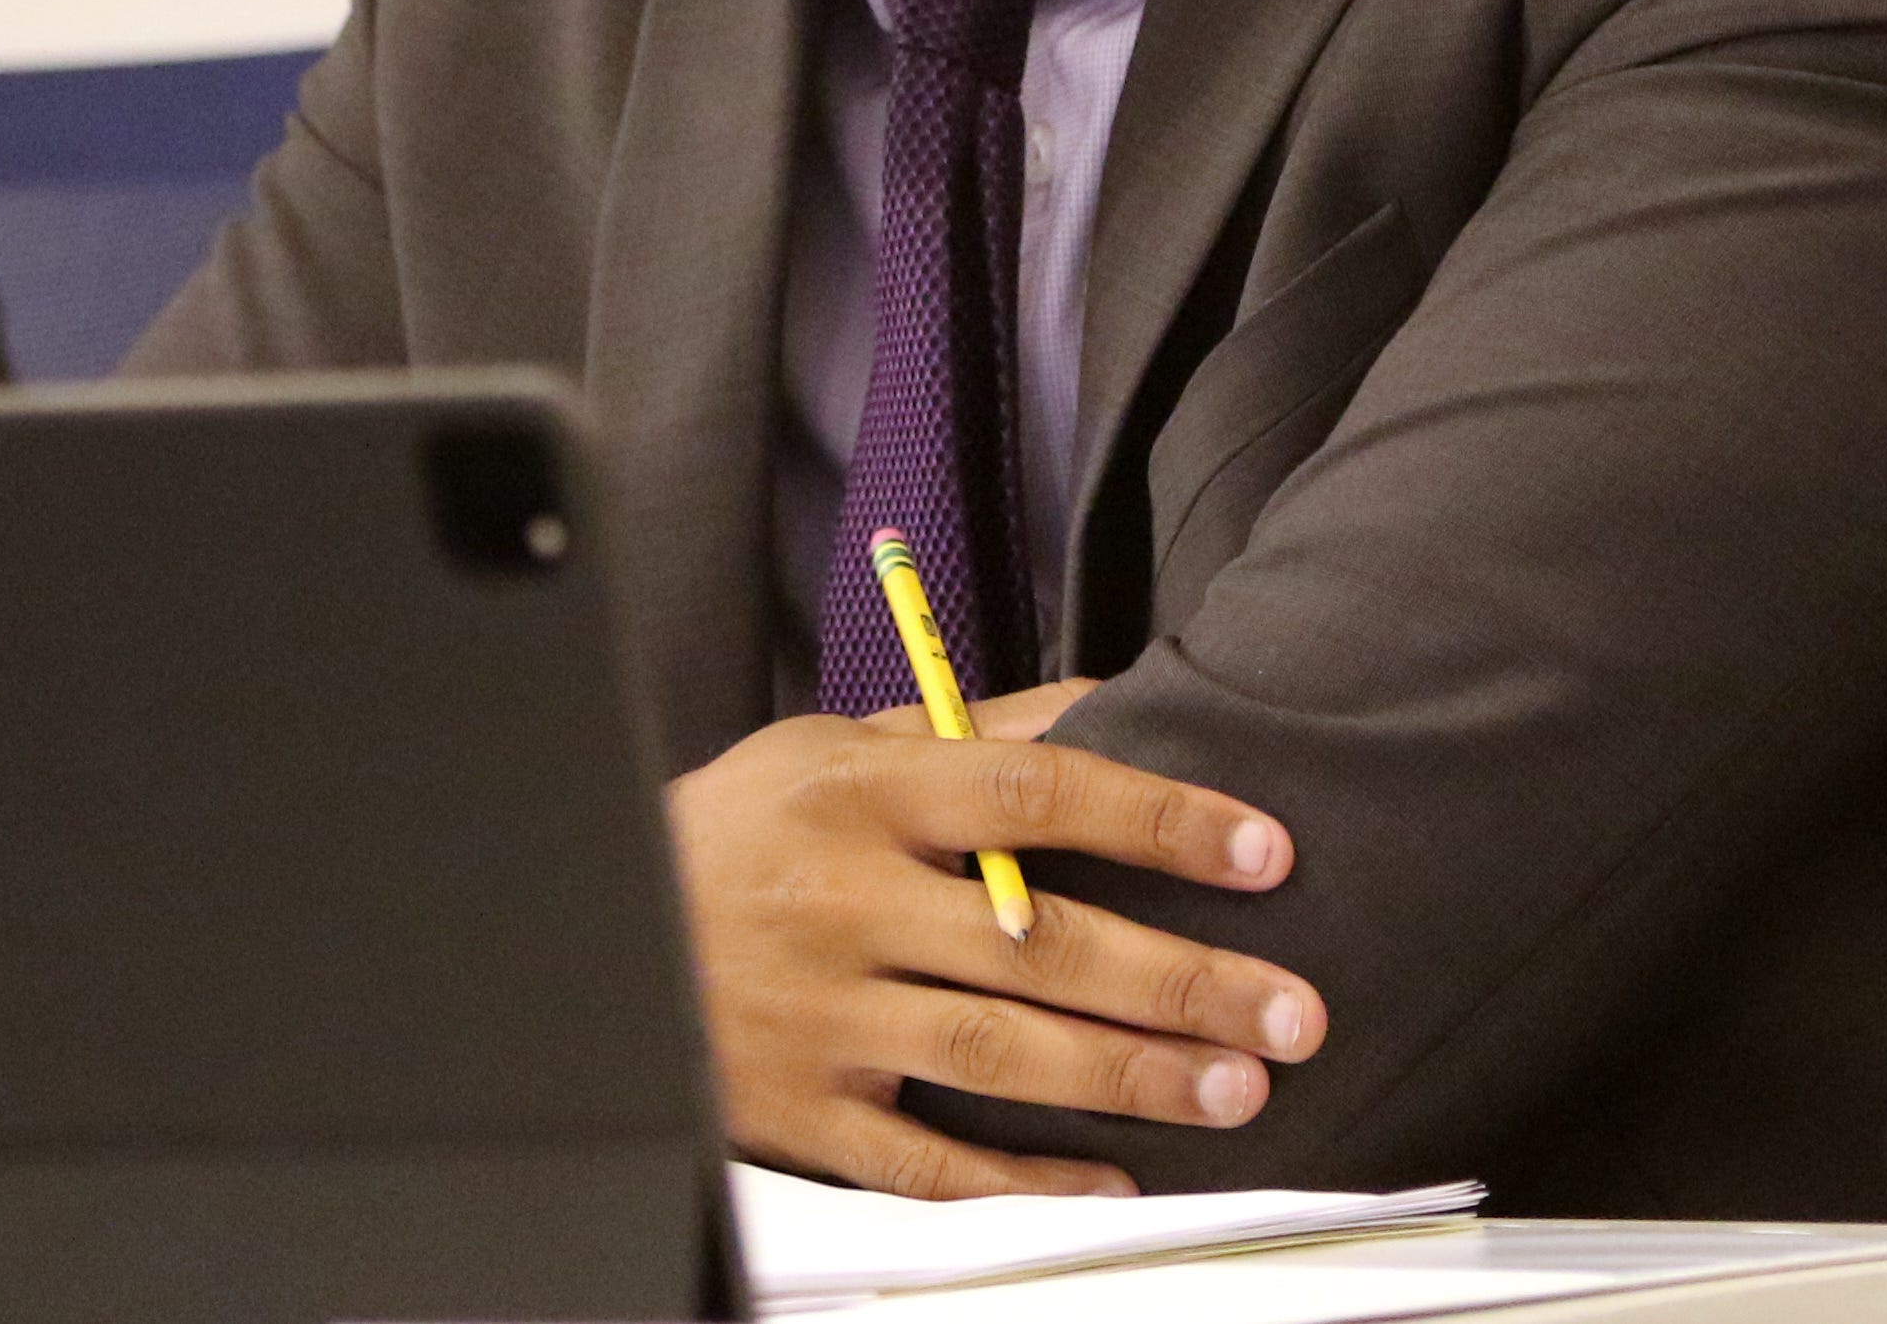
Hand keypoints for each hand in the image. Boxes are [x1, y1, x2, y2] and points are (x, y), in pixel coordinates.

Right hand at [667, 687, 1323, 1199]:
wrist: (594, 919)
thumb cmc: (744, 826)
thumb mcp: (840, 746)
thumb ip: (979, 733)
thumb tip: (1120, 705)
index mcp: (865, 794)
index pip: (1032, 794)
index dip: (1156, 819)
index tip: (1262, 849)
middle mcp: (846, 902)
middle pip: (1037, 942)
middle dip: (1178, 979)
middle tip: (1291, 1011)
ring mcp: (820, 1016)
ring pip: (996, 1054)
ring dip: (1128, 1077)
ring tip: (1236, 1091)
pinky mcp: (799, 1110)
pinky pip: (923, 1161)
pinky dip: (1022, 1179)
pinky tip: (1112, 1181)